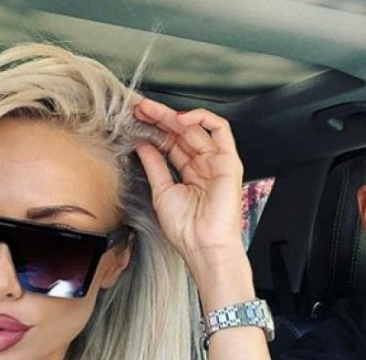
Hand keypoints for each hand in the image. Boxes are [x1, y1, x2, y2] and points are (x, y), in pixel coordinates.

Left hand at [134, 99, 245, 276]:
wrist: (203, 245)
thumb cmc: (186, 229)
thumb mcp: (161, 191)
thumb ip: (154, 165)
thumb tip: (143, 146)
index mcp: (190, 174)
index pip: (172, 144)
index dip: (154, 130)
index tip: (136, 121)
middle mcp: (204, 166)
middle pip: (181, 133)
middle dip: (159, 118)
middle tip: (140, 109)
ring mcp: (216, 162)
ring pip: (196, 128)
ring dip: (173, 116)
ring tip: (152, 111)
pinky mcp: (229, 160)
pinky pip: (221, 129)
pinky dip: (201, 119)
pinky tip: (180, 119)